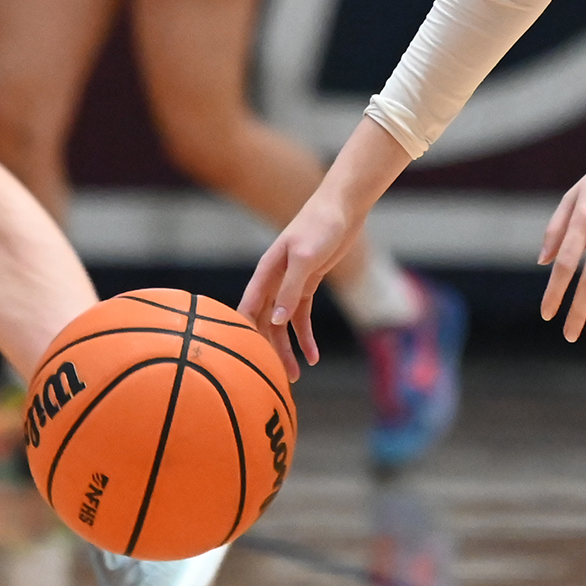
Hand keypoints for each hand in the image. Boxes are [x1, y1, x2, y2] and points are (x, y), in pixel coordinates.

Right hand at [240, 196, 361, 379]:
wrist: (342, 208)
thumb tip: (277, 321)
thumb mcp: (305, 257)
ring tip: (294, 376)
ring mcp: (290, 284)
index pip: (247, 308)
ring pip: (282, 324)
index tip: (243, 359)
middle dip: (267, 349)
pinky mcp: (306, 285)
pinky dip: (306, 337)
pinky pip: (301, 317)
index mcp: (266, 272)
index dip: (243, 333)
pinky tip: (314, 356)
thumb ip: (290, 289)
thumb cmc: (320, 226)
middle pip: (264, 322)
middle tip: (275, 376)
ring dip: (286, 349)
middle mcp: (273, 280)